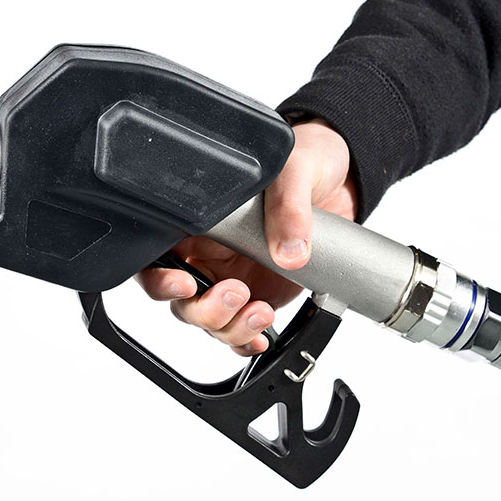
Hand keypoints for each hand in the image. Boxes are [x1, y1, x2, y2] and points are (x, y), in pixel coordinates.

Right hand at [134, 119, 357, 355]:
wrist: (342, 180)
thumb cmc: (305, 160)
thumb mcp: (294, 169)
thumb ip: (288, 206)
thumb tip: (290, 250)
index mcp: (201, 220)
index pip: (158, 254)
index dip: (159, 278)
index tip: (185, 284)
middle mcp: (208, 252)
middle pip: (181, 299)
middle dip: (202, 309)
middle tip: (235, 294)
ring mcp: (232, 277)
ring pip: (208, 320)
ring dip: (229, 327)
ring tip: (261, 310)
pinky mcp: (260, 295)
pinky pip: (240, 329)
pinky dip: (245, 340)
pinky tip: (261, 334)